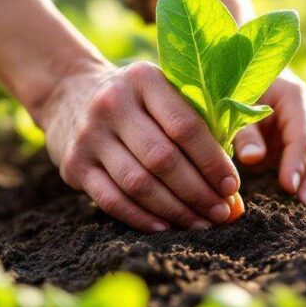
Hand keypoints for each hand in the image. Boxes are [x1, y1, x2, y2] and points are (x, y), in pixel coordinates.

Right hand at [38, 61, 241, 232]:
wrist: (69, 94)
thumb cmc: (138, 101)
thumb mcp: (164, 93)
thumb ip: (204, 128)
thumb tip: (236, 185)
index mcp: (144, 79)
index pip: (185, 126)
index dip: (212, 161)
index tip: (231, 186)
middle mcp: (113, 103)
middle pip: (162, 158)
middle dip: (197, 192)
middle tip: (221, 213)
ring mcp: (89, 135)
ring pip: (138, 183)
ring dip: (175, 210)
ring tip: (200, 224)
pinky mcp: (74, 164)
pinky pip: (112, 200)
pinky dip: (141, 218)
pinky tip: (165, 227)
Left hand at [232, 71, 305, 205]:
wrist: (243, 80)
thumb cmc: (238, 92)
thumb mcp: (236, 106)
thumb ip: (244, 131)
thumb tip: (253, 158)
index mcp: (295, 98)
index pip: (302, 135)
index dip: (297, 162)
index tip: (289, 186)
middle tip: (304, 201)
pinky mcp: (303, 146)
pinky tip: (304, 199)